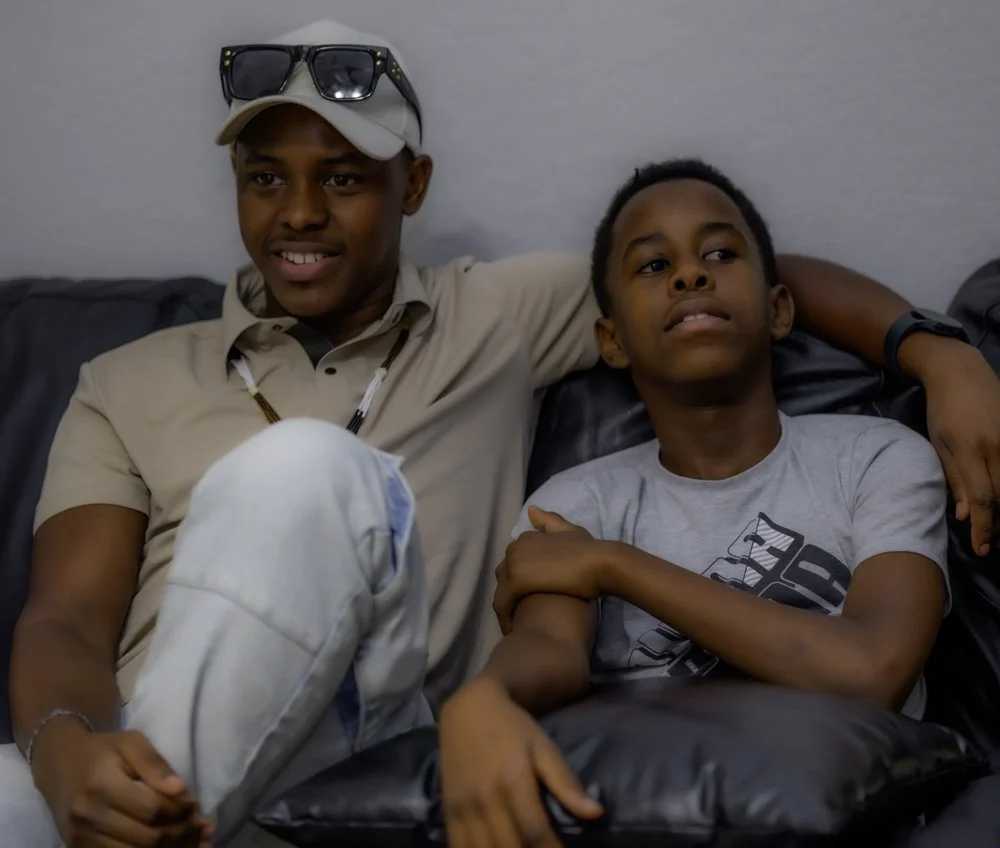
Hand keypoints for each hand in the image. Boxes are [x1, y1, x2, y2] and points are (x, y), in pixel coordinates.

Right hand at [33, 721, 212, 847]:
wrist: (59, 764)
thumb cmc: (102, 750)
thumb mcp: (131, 742)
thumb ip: (156, 764)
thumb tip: (181, 790)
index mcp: (102, 786)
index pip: (151, 810)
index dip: (180, 811)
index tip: (196, 805)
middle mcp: (88, 817)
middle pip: (146, 838)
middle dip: (182, 835)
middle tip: (204, 828)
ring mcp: (81, 838)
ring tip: (197, 842)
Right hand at [439, 678, 602, 847]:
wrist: (468, 709)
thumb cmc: (512, 728)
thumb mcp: (543, 747)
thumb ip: (566, 783)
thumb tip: (596, 813)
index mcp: (513, 780)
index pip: (535, 832)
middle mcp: (485, 797)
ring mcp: (463, 806)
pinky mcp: (448, 810)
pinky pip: (459, 847)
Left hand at [493, 507, 606, 633]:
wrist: (600, 564)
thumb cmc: (590, 550)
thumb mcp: (570, 531)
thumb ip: (551, 522)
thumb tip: (531, 511)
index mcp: (525, 538)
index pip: (513, 563)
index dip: (521, 581)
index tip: (529, 596)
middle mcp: (514, 548)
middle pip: (504, 578)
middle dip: (511, 595)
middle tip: (524, 613)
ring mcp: (514, 564)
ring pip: (501, 593)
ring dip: (507, 609)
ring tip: (519, 626)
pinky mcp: (516, 582)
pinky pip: (502, 605)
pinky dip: (506, 618)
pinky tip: (515, 630)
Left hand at [919, 342, 999, 554]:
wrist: (960, 371)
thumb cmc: (942, 410)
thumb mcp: (939, 444)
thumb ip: (954, 479)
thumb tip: (965, 516)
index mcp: (970, 451)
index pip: (983, 500)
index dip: (985, 528)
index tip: (983, 549)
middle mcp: (997, 446)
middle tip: (995, 544)